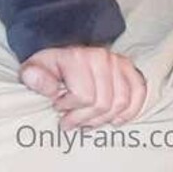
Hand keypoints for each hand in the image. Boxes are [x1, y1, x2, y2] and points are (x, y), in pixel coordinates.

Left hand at [19, 45, 145, 129]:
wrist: (63, 50)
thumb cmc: (50, 64)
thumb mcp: (34, 68)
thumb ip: (35, 77)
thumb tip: (50, 89)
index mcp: (77, 56)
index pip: (83, 96)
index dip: (69, 108)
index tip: (57, 106)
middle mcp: (101, 57)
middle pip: (102, 103)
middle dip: (84, 118)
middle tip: (70, 121)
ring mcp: (117, 61)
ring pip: (120, 103)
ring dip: (103, 118)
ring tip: (88, 121)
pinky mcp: (129, 68)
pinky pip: (139, 93)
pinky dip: (130, 110)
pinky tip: (116, 119)